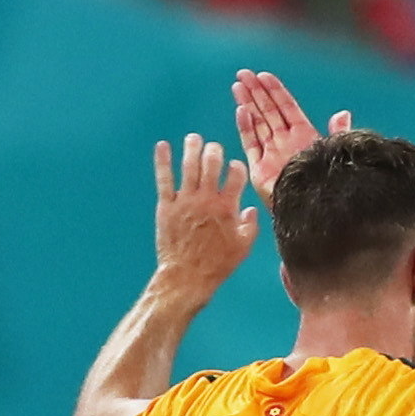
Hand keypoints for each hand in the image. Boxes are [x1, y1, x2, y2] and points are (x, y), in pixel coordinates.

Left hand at [152, 134, 258, 298]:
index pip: (236, 176)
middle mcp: (206, 200)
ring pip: (189, 166)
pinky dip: (163, 161)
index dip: (237, 167)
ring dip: (192, 148)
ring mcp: (185, 201)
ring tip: (194, 138)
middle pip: (211, 165)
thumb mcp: (243, 248)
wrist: (187, 276)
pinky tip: (162, 146)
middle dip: (214, 151)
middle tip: (214, 148)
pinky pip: (164, 178)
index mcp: (227, 207)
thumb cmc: (218, 264)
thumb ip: (250, 226)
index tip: (235, 167)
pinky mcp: (167, 206)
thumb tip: (251, 210)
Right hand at [232, 69, 350, 209]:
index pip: (288, 108)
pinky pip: (251, 144)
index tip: (264, 75)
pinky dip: (246, 128)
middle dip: (256, 92)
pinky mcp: (260, 170)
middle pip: (269, 112)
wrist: (316, 209)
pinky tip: (241, 111)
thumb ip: (338, 132)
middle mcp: (286, 143)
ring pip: (257, 123)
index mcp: (304, 136)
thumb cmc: (329, 182)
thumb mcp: (336, 153)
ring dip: (248, 104)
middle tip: (243, 73)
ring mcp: (272, 155)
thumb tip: (343, 112)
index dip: (276, 91)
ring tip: (237, 85)